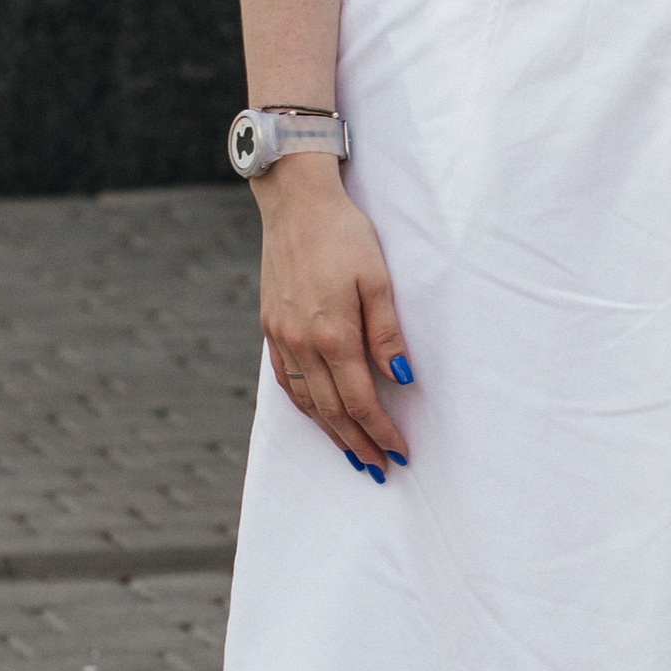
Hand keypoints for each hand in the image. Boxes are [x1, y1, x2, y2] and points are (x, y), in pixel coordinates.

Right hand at [254, 160, 413, 477]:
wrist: (295, 202)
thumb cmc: (344, 234)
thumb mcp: (377, 278)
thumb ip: (387, 333)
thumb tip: (401, 379)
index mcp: (332, 334)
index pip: (358, 400)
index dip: (380, 431)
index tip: (399, 453)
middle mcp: (301, 342)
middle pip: (331, 410)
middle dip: (357, 443)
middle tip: (379, 468)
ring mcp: (280, 336)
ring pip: (305, 401)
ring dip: (329, 432)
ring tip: (352, 453)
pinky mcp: (270, 326)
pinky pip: (285, 380)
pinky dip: (303, 405)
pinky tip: (316, 416)